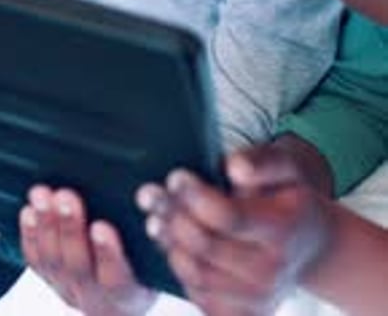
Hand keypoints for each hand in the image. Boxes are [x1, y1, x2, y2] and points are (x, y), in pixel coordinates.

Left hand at [20, 185, 156, 315]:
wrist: (127, 300)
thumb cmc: (150, 267)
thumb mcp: (158, 260)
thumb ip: (153, 239)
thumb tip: (152, 200)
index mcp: (131, 297)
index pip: (117, 280)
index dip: (107, 254)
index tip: (101, 226)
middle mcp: (98, 301)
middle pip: (78, 268)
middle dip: (70, 228)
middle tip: (66, 196)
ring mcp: (71, 292)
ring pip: (53, 263)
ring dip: (46, 226)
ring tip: (43, 195)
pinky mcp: (52, 283)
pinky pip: (37, 263)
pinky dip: (30, 235)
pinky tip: (29, 211)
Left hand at [136, 145, 333, 315]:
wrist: (310, 247)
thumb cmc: (290, 198)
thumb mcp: (287, 167)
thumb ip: (261, 160)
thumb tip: (234, 166)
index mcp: (282, 229)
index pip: (228, 217)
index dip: (195, 196)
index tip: (175, 176)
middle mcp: (271, 270)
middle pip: (206, 247)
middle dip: (172, 216)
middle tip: (150, 193)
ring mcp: (257, 299)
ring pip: (196, 274)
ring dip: (170, 243)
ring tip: (155, 215)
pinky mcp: (243, 315)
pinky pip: (198, 296)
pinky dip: (180, 269)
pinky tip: (172, 243)